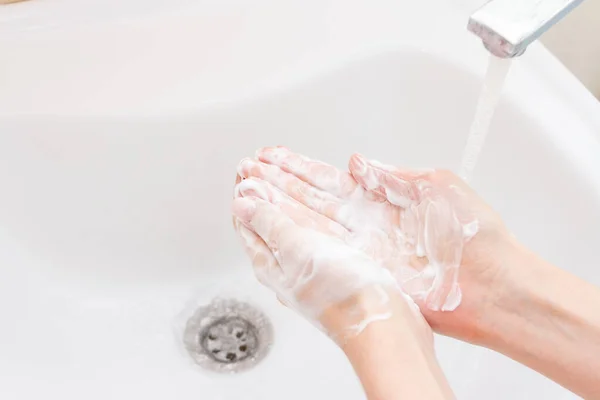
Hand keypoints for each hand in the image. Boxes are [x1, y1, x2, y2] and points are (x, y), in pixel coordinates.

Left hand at [231, 186, 424, 341]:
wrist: (381, 321)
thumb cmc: (340, 291)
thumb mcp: (297, 248)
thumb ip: (270, 223)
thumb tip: (241, 204)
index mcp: (269, 263)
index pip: (246, 222)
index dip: (244, 193)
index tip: (245, 168)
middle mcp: (287, 267)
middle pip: (267, 222)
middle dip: (262, 192)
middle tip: (259, 165)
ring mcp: (312, 268)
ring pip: (293, 225)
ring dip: (286, 198)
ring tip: (282, 174)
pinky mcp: (335, 268)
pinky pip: (317, 233)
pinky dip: (312, 212)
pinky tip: (320, 205)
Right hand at [237, 147, 511, 341]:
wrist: (493, 287)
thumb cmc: (477, 237)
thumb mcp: (439, 186)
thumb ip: (395, 175)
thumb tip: (358, 163)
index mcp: (384, 200)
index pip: (329, 179)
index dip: (299, 167)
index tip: (273, 157)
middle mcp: (367, 225)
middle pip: (311, 199)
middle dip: (277, 183)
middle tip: (247, 169)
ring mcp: (361, 250)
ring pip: (308, 223)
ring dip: (276, 206)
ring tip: (247, 191)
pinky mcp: (363, 274)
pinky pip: (322, 254)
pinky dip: (294, 240)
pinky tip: (270, 227)